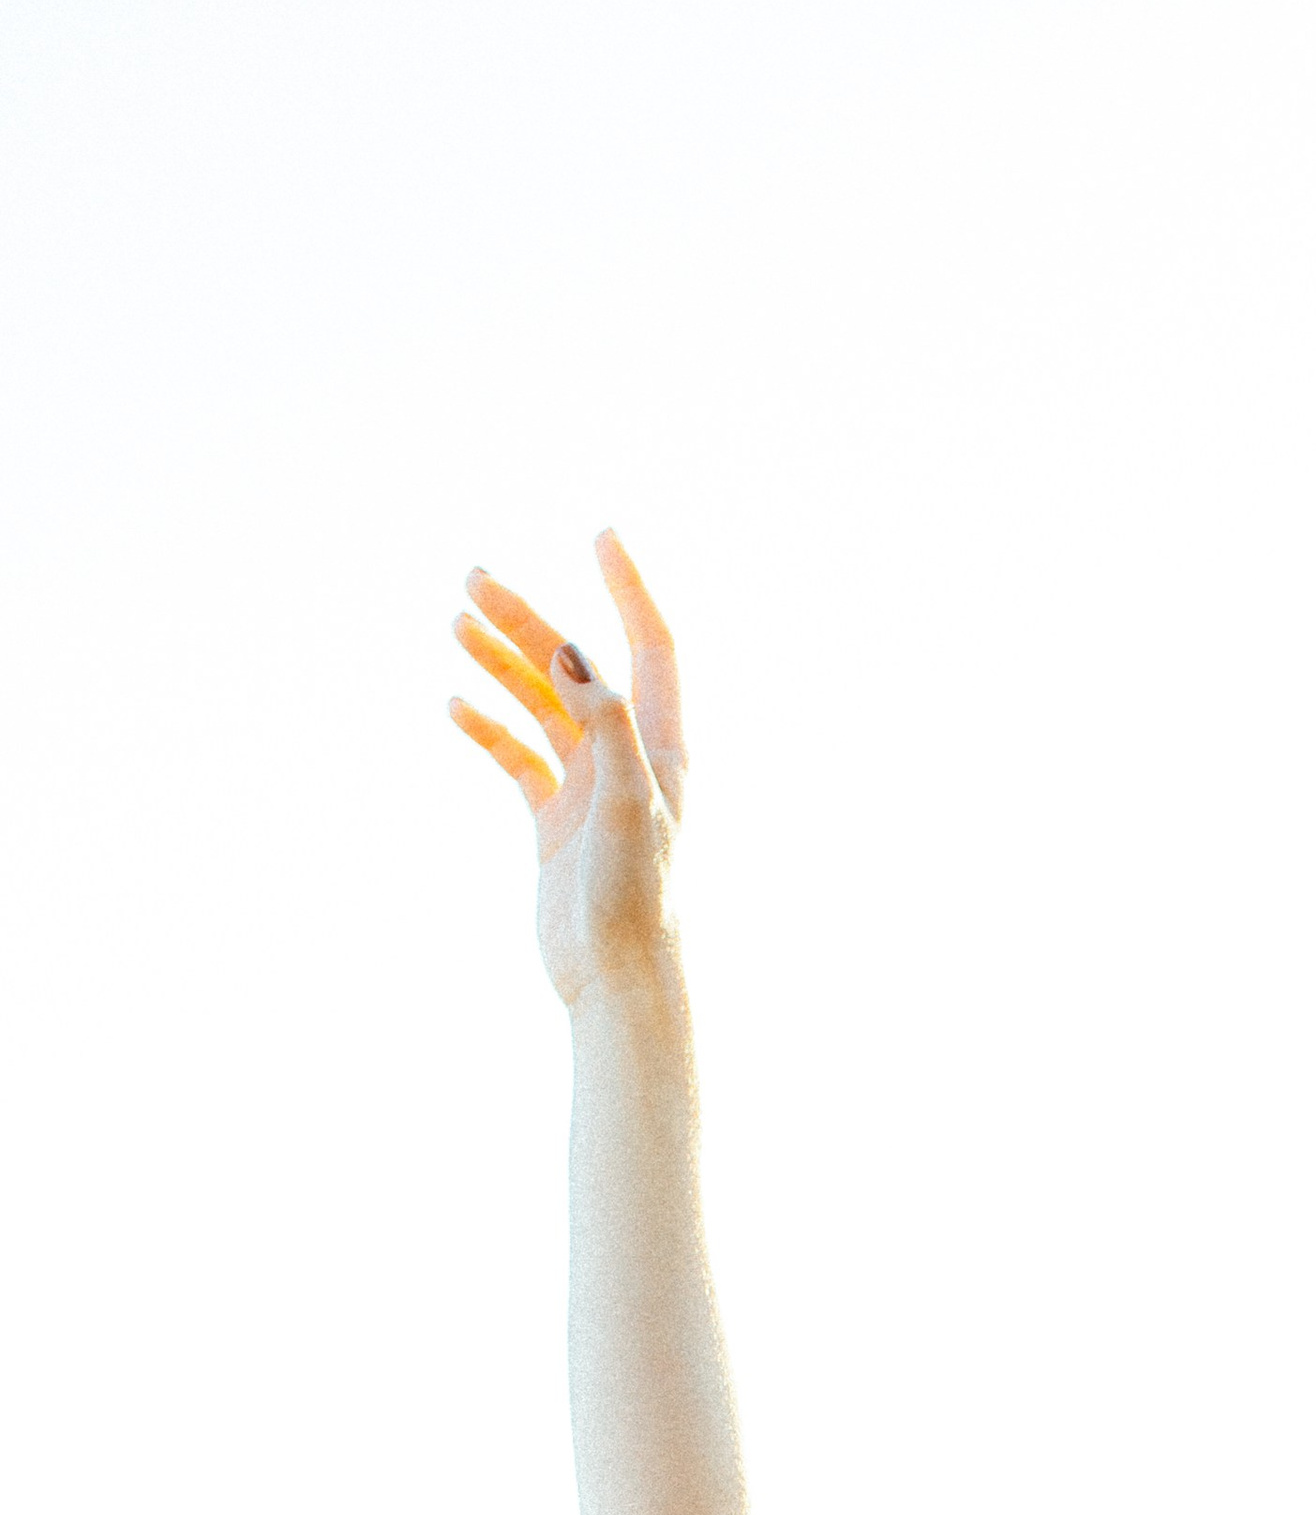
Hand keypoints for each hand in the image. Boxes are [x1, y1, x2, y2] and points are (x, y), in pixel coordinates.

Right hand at [449, 533, 686, 1007]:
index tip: (601, 533)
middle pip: (577, 667)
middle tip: (472, 580)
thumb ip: (606, 723)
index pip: (652, 646)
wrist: (619, 981)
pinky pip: (518, 758)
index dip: (630, 588)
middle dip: (527, 620)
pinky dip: (488, 728)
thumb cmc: (636, 900)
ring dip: (501, 663)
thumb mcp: (626, 803)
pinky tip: (454, 704)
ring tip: (454, 623)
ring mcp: (589, 789)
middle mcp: (629, 759)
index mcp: (663, 747)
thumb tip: (570, 650)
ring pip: (541, 706)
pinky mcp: (555, 823)